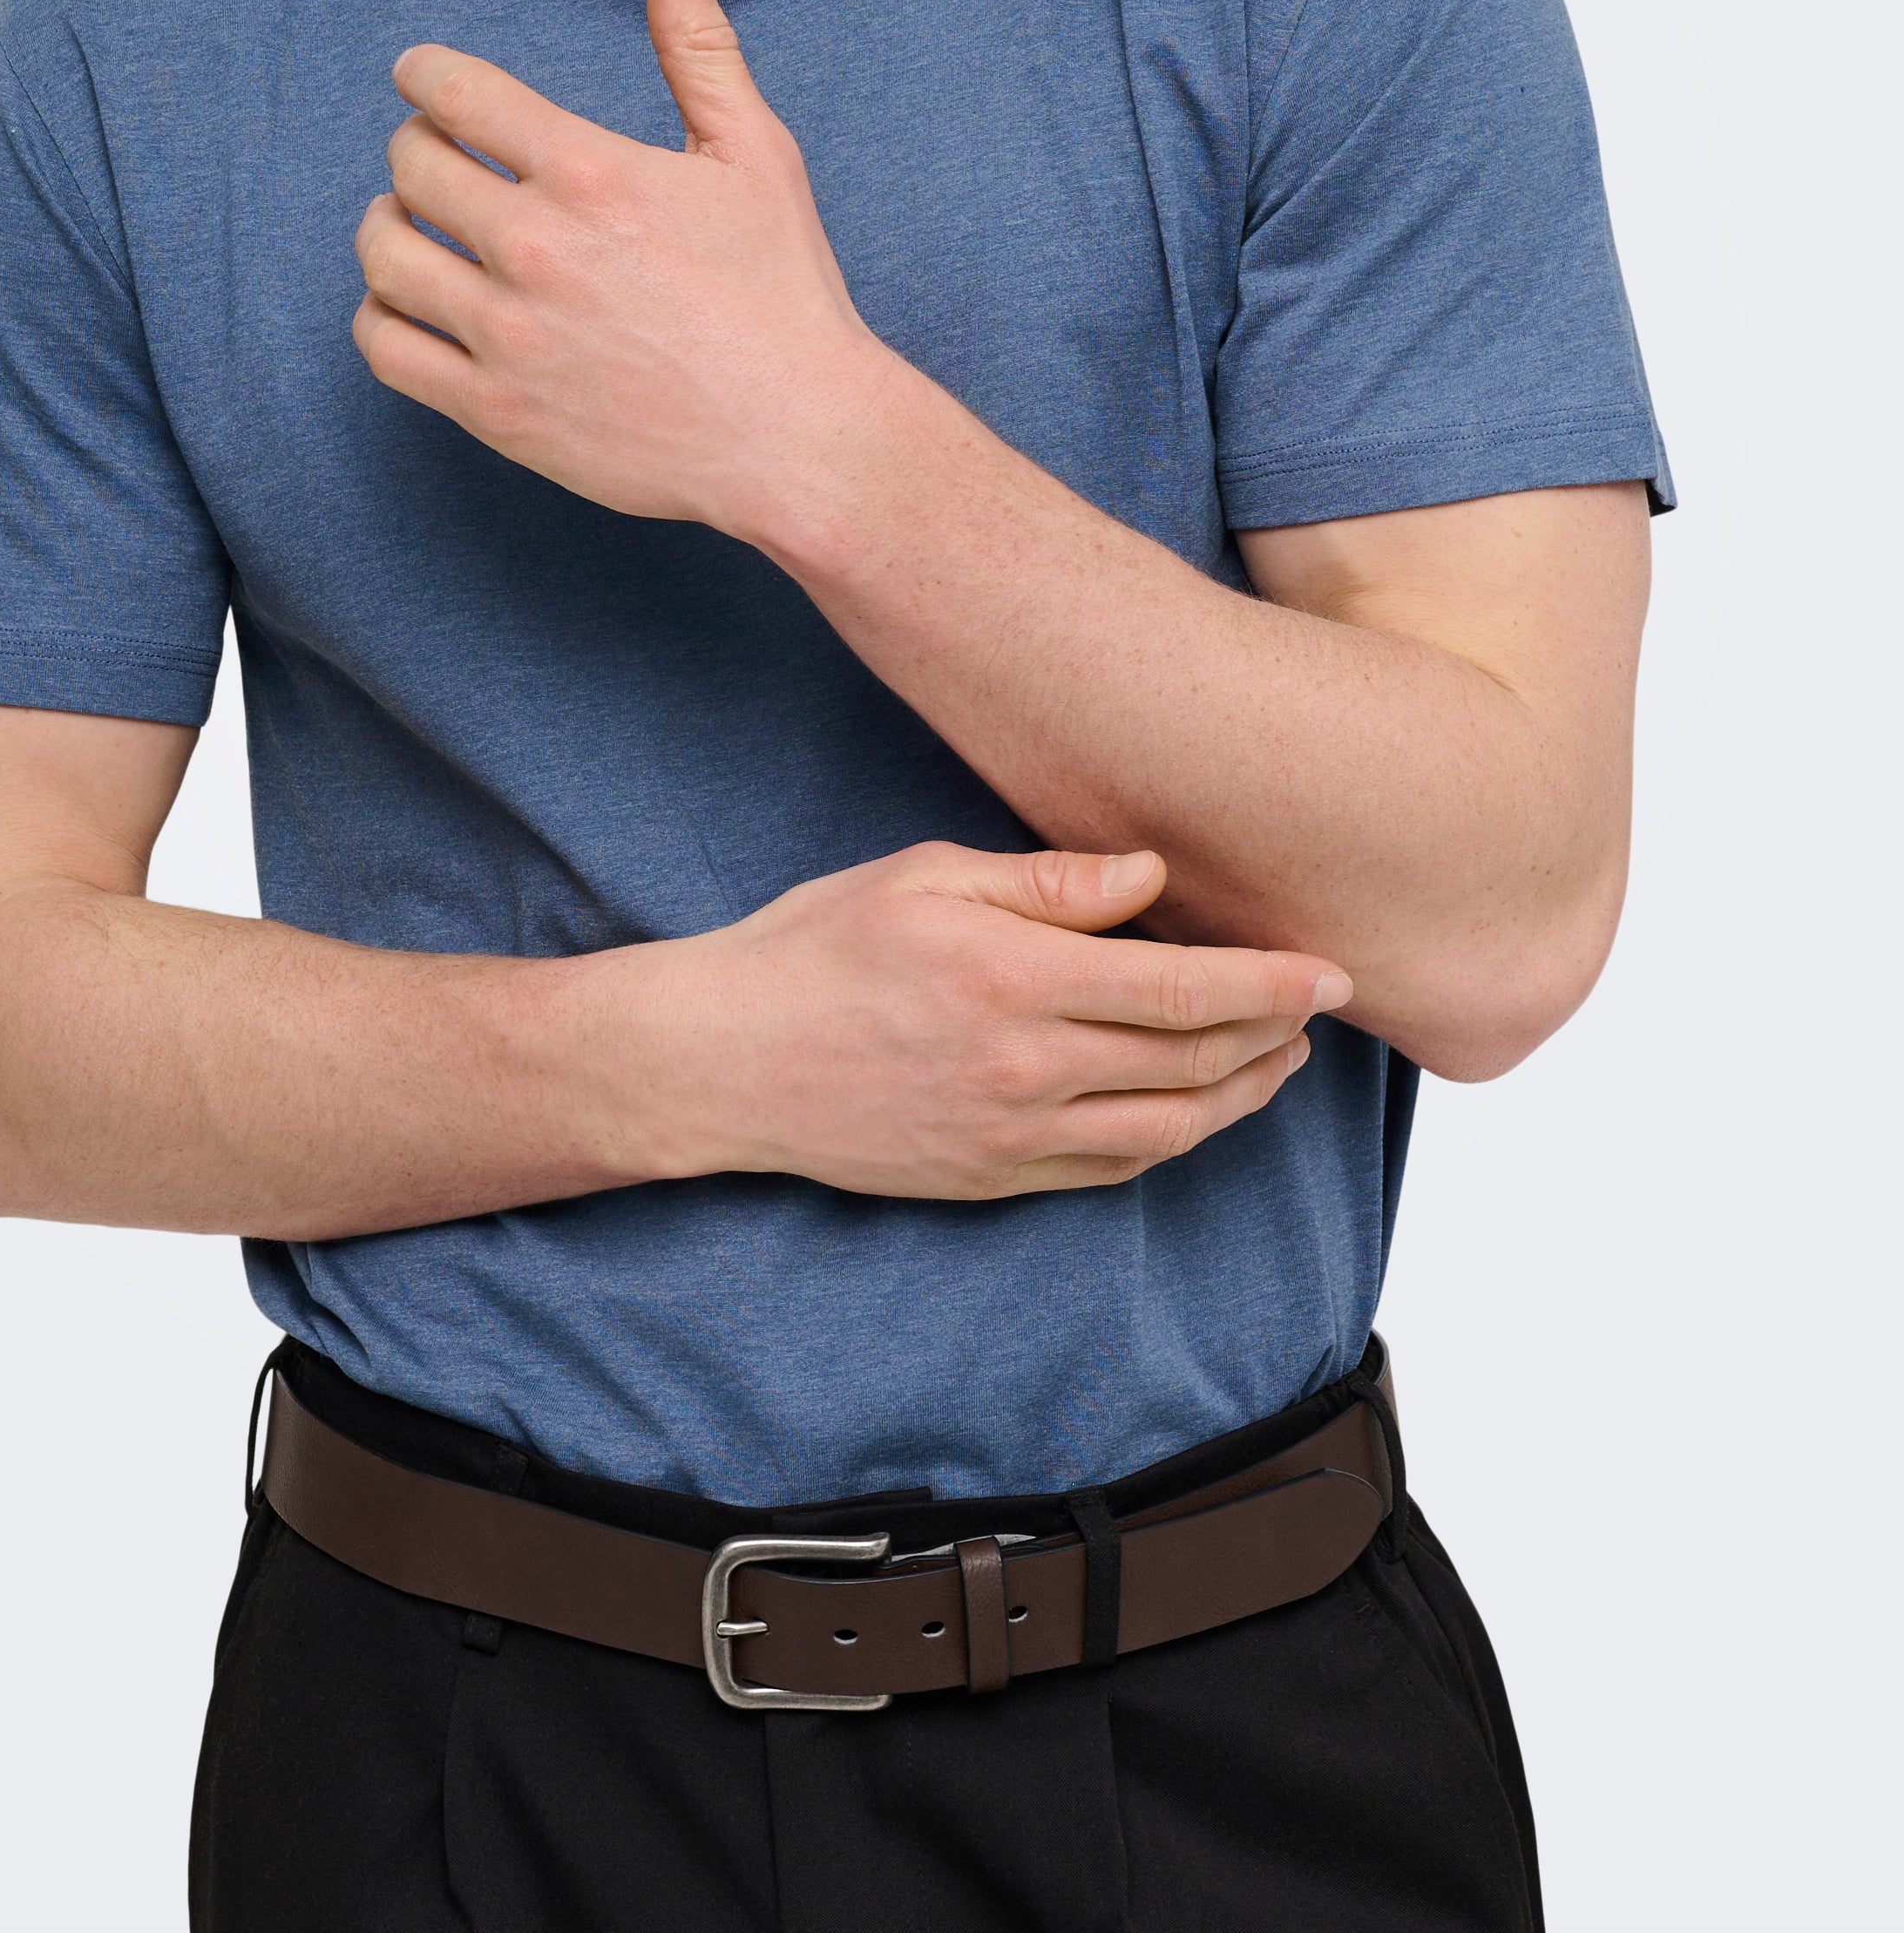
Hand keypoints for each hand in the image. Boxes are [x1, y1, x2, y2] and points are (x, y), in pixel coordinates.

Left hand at [351, 0, 886, 536]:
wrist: (796, 439)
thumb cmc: (783, 291)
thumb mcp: (755, 152)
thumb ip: (697, 44)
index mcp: (592, 174)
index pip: (456, 92)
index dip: (426, 73)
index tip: (423, 77)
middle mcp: (537, 250)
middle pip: (410, 164)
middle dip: (417, 144)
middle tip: (439, 154)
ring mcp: (509, 336)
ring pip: (382, 253)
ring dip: (388, 224)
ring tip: (415, 224)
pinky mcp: (495, 411)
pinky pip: (385, 346)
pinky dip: (382, 314)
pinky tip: (416, 301)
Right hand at [587, 843, 1351, 1199]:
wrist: (726, 1061)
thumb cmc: (818, 947)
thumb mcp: (925, 875)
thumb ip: (1046, 882)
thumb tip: (1151, 879)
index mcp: (1012, 979)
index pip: (1182, 991)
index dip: (1271, 983)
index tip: (1328, 969)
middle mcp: (1024, 1069)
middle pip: (1193, 1062)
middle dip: (1274, 1035)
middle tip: (1320, 1004)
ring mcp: (1011, 1137)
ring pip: (1169, 1128)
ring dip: (1241, 1096)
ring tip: (1280, 1058)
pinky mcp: (994, 1180)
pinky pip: (1114, 1169)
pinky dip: (1175, 1139)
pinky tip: (1198, 1106)